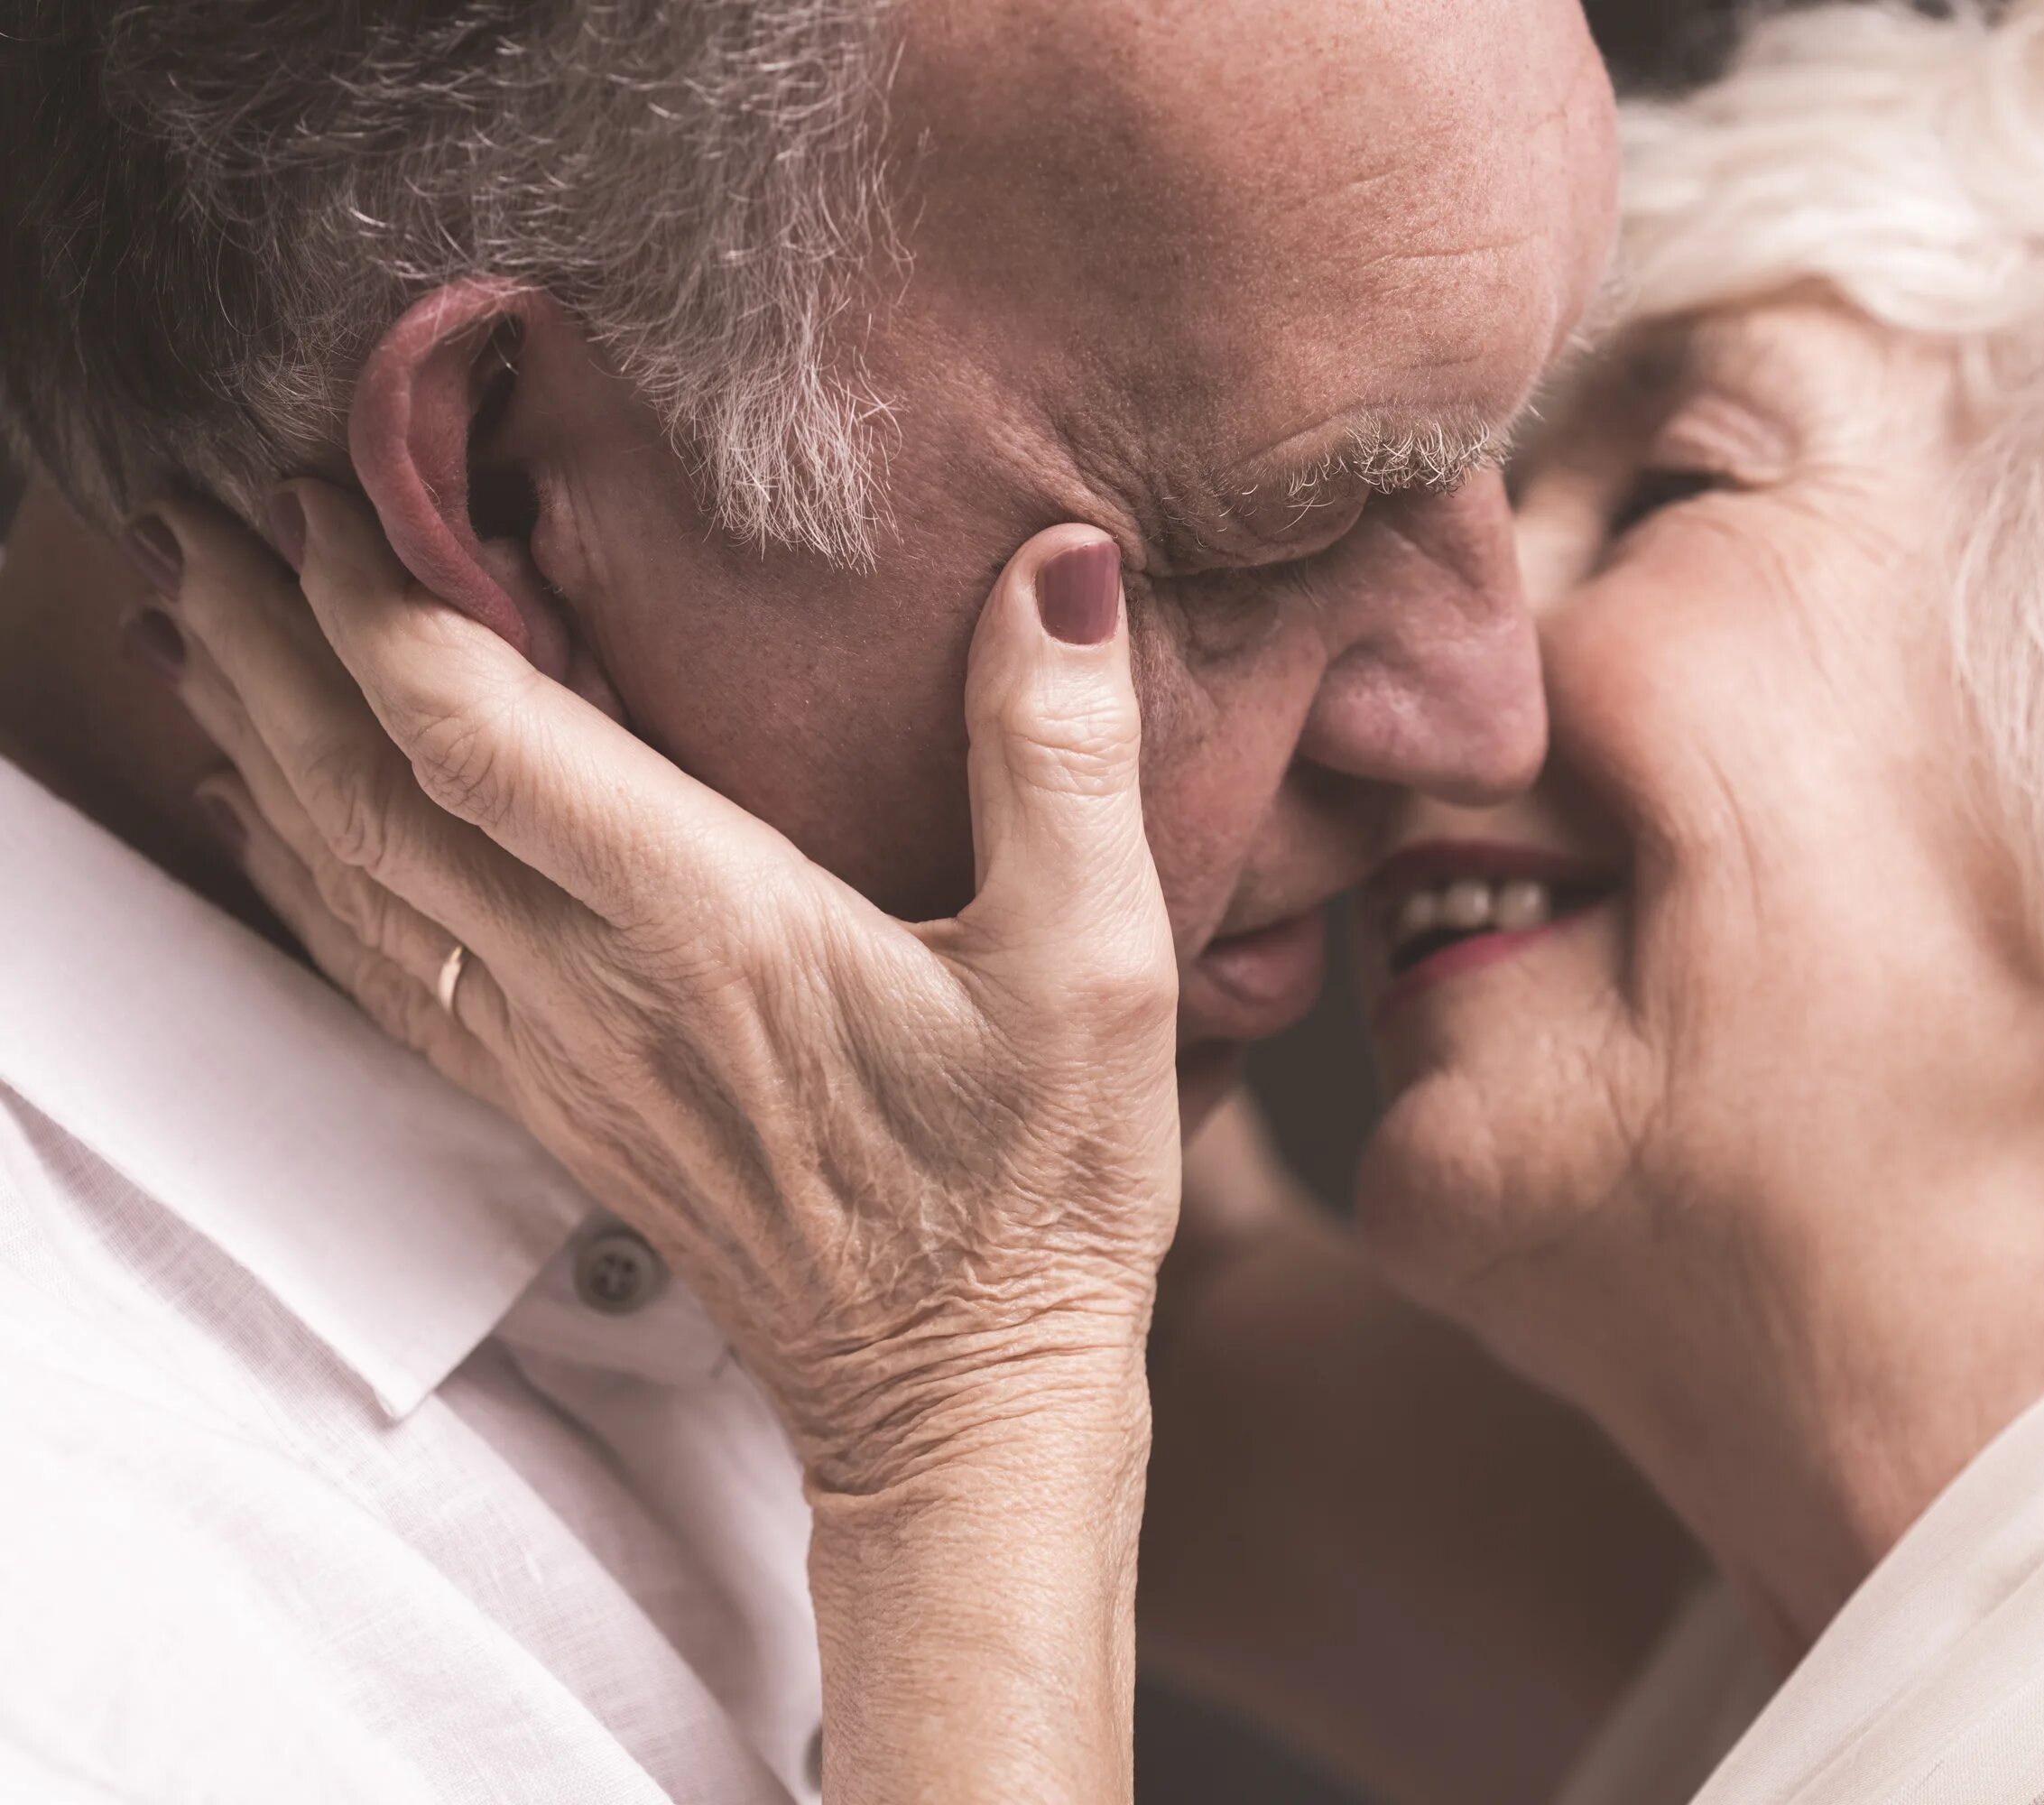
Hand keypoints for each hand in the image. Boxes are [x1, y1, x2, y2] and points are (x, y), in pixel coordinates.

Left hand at [146, 483, 1181, 1497]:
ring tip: (197, 619)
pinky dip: (300, 865)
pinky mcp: (555, 1107)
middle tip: (200, 507)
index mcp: (709, 933)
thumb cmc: (1034, 1192)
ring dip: (255, 734)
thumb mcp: (1101, 966)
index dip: (380, 596)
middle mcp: (594, 993)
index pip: (477, 736)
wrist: (963, 1399)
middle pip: (363, 789)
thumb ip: (1063, 754)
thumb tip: (1058, 567)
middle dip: (266, 635)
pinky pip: (378, 966)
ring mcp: (555, 1060)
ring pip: (346, 874)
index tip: (333, 476)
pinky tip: (268, 813)